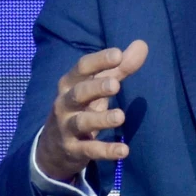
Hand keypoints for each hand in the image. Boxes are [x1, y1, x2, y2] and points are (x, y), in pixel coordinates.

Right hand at [35, 40, 148, 181]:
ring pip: (82, 122)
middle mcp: (65, 103)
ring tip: (120, 116)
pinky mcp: (73, 149)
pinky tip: (123, 151)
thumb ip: (120, 68)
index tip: (118, 54)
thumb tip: (142, 44)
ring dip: (101, 119)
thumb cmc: (82, 107)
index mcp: (71, 83)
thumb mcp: (97, 86)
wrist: (53, 147)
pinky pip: (89, 150)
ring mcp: (67, 127)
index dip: (99, 60)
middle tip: (116, 84)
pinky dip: (105, 151)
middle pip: (78, 92)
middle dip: (96, 87)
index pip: (82, 67)